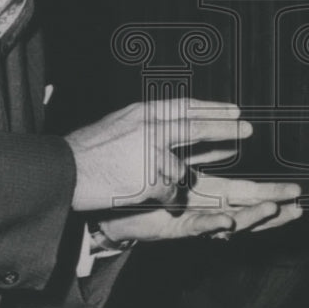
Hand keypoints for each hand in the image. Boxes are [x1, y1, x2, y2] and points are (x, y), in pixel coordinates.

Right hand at [64, 98, 249, 211]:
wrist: (61, 172)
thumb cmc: (84, 152)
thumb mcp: (117, 124)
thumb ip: (145, 123)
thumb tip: (168, 122)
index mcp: (142, 113)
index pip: (185, 107)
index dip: (212, 109)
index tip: (234, 110)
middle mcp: (149, 130)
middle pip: (195, 127)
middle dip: (224, 129)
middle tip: (247, 129)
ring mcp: (150, 156)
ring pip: (180, 171)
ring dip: (178, 180)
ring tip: (163, 184)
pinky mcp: (148, 181)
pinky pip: (168, 194)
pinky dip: (164, 200)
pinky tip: (153, 200)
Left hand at [96, 173, 302, 243]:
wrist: (104, 206)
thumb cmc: (138, 189)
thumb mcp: (175, 167)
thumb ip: (203, 156)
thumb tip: (228, 142)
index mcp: (206, 193)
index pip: (246, 194)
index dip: (272, 194)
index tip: (297, 194)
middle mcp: (202, 208)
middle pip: (244, 207)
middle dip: (274, 205)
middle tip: (300, 205)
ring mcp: (189, 220)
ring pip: (227, 218)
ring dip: (251, 216)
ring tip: (274, 209)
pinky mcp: (171, 229)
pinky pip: (194, 227)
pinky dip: (211, 225)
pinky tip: (227, 222)